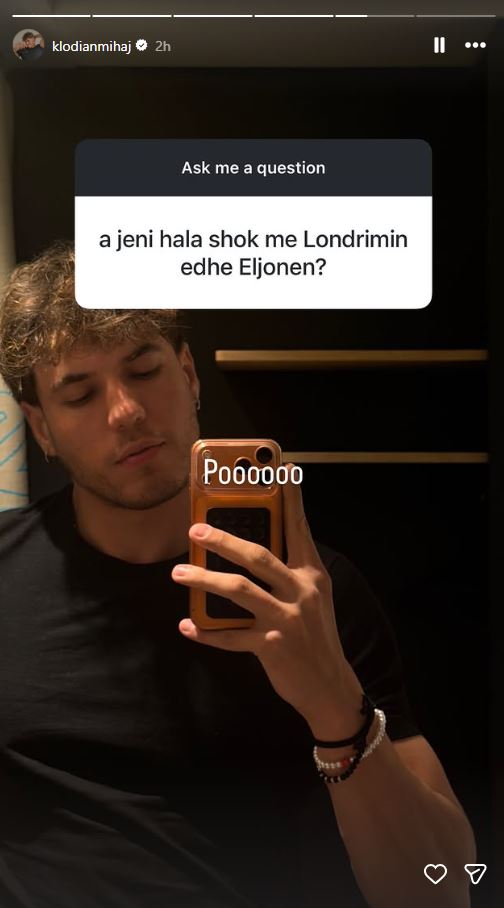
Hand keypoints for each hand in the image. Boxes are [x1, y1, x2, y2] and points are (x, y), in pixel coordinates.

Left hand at [172, 467, 363, 737]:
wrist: (329, 688)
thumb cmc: (314, 636)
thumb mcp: (311, 598)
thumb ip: (288, 573)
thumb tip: (249, 548)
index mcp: (312, 574)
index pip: (298, 528)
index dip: (288, 499)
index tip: (280, 470)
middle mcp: (301, 591)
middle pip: (258, 556)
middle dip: (223, 540)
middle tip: (195, 531)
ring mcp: (286, 619)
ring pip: (238, 590)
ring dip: (204, 580)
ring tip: (178, 573)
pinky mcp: (271, 646)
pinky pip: (230, 635)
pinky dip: (206, 631)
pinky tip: (188, 625)